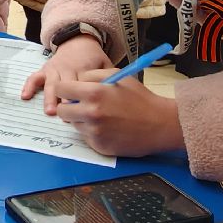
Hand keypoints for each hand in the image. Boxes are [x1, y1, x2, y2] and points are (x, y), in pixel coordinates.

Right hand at [21, 35, 110, 112]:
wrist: (78, 41)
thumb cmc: (94, 58)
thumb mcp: (105, 64)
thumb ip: (107, 79)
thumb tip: (114, 98)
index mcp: (83, 68)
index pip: (81, 85)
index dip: (81, 98)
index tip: (83, 111)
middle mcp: (67, 68)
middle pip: (66, 86)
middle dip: (65, 101)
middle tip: (65, 116)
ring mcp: (54, 69)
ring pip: (50, 84)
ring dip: (49, 98)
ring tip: (49, 111)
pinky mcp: (45, 69)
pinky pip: (34, 77)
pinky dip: (29, 86)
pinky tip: (25, 96)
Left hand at [48, 73, 183, 157]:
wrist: (160, 124)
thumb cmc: (140, 98)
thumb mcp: (117, 76)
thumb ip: (92, 75)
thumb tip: (75, 82)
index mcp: (93, 93)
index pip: (61, 90)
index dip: (66, 90)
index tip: (72, 92)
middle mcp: (90, 113)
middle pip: (61, 111)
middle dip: (69, 107)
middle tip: (82, 106)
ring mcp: (94, 132)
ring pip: (73, 125)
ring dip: (82, 121)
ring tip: (102, 117)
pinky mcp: (99, 146)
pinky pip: (86, 137)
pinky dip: (93, 133)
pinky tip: (108, 128)